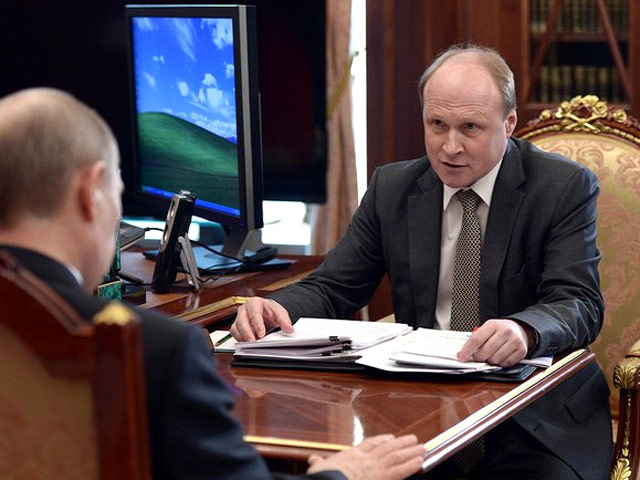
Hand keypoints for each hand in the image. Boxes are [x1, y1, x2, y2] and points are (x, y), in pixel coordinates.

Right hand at [230, 297, 293, 340]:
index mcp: (255, 303)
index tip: (261, 334)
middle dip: (247, 332)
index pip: (254, 313)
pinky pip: (234, 333)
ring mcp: (239, 317)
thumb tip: (289, 329)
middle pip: (242, 321)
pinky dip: (240, 339)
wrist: (265, 312)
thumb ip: (284, 321)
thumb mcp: (279, 313)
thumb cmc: (270, 311)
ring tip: (251, 345)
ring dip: (243, 337)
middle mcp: (244, 309)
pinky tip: (247, 344)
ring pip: (236, 328)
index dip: (257, 324)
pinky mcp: (236, 326)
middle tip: (253, 342)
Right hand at [307, 434, 424, 479]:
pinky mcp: (383, 478)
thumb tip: (313, 460)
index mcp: (352, 455)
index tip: (390, 437)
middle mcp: (366, 459)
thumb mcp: (319, 469)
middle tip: (413, 439)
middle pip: (387, 447)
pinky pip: (401, 471)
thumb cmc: (324, 478)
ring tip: (422, 447)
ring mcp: (376, 468)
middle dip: (401, 443)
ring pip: (396, 456)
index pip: (370, 444)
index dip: (381, 440)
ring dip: (410, 451)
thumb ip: (319, 464)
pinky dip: (411, 465)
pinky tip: (420, 461)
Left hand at [457, 319, 533, 366]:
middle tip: (478, 356)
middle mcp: (505, 331)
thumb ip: (475, 339)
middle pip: (485, 351)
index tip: (461, 357)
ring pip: (495, 359)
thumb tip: (462, 353)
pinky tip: (500, 356)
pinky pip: (506, 364)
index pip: (476, 339)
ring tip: (491, 354)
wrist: (519, 329)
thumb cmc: (500, 330)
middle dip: (478, 357)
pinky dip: (500, 363)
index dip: (467, 350)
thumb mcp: (487, 329)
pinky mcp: (522, 350)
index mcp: (493, 324)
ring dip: (490, 361)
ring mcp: (515, 341)